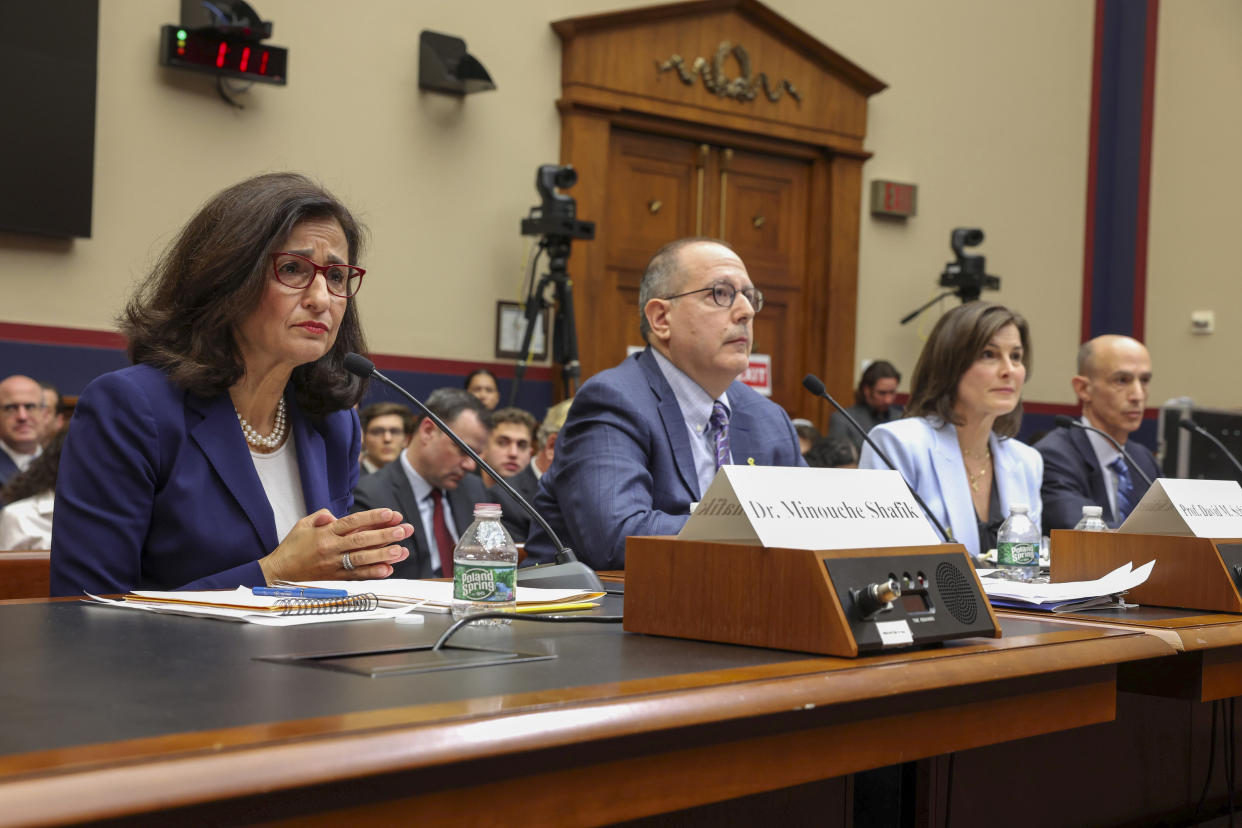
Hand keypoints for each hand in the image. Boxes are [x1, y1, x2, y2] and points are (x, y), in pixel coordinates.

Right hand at [258, 508, 412, 583]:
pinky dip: (373, 574)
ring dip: (384, 555)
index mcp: (325, 532)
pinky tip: (388, 570)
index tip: (391, 514)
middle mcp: (331, 548)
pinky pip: (357, 576)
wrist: (278, 574)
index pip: (353, 522)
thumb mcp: (302, 525)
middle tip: (405, 530)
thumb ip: (321, 516)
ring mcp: (334, 565)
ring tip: (402, 550)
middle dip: (386, 534)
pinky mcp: (335, 579)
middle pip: (362, 540)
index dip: (373, 518)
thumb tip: (334, 515)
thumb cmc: (292, 548)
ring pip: (362, 559)